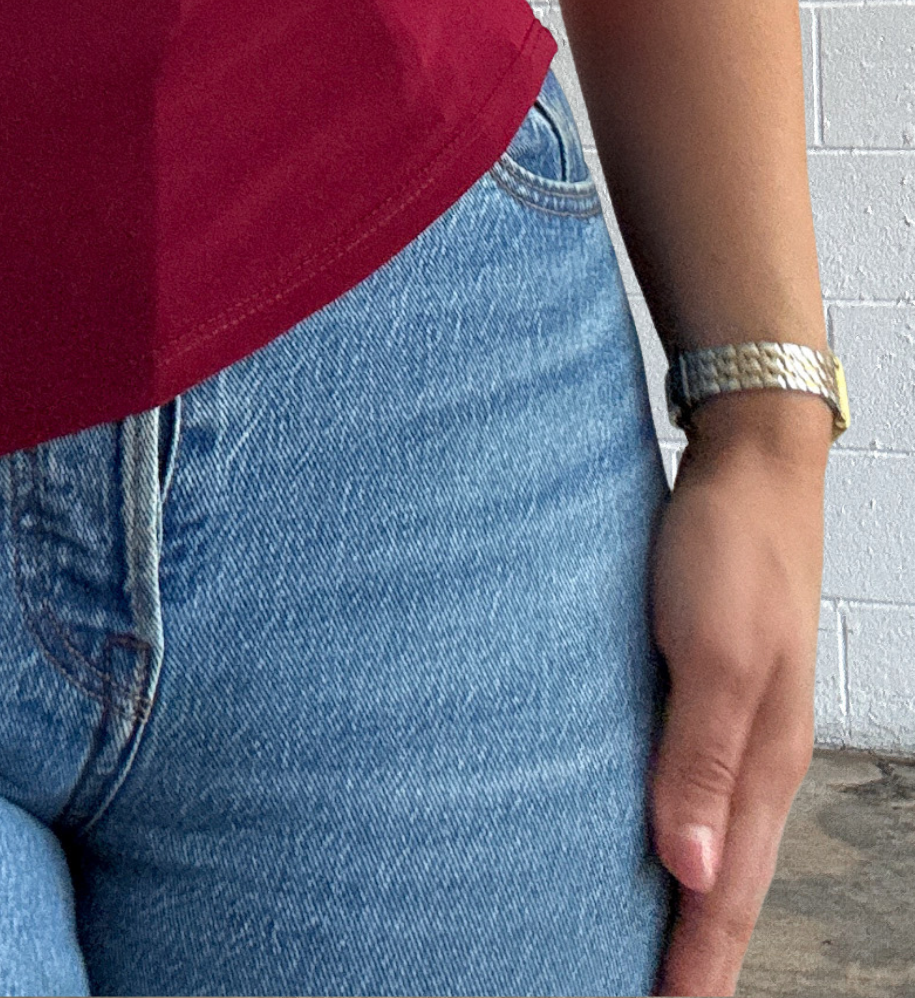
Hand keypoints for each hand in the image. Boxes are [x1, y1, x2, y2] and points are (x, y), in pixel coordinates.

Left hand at [647, 390, 829, 995]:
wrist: (749, 460)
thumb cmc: (729, 548)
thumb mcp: (714, 651)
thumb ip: (699, 760)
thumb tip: (686, 872)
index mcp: (761, 764)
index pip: (724, 900)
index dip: (695, 970)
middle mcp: (754, 758)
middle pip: (721, 887)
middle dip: (695, 959)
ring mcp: (735, 723)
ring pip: (708, 843)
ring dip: (683, 908)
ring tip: (649, 959)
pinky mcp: (705, 688)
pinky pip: (691, 788)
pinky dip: (673, 839)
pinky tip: (647, 847)